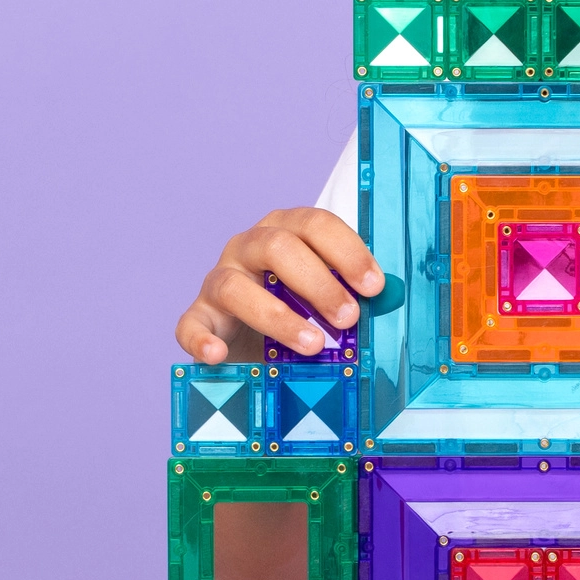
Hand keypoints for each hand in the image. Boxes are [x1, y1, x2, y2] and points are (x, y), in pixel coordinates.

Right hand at [175, 208, 383, 364]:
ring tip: (312, 346)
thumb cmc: (299, 310)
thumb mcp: (326, 296)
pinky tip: (219, 355)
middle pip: (278, 248)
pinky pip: (190, 324)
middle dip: (318, 283)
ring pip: (237, 287)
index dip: (347, 252)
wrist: (253, 341)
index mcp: (285, 231)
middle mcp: (248, 248)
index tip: (373, 287)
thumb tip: (389, 301)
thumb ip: (352, 293)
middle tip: (348, 318)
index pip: (315, 224)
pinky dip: (202, 339)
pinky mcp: (199, 316)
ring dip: (278, 317)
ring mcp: (219, 280)